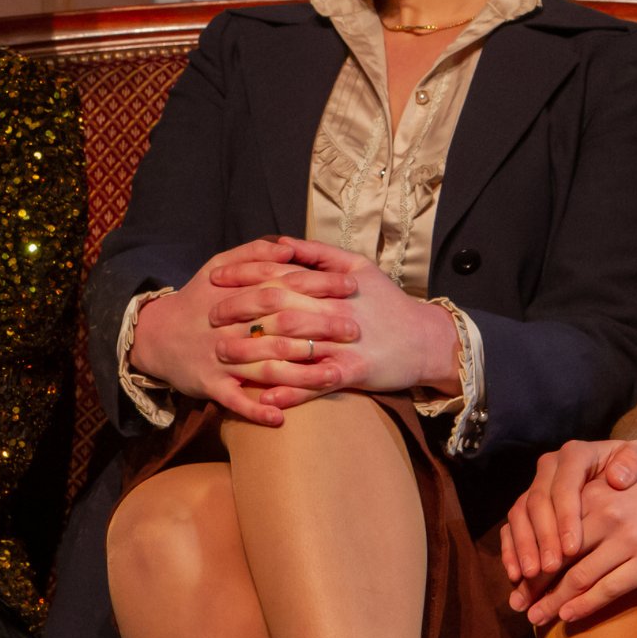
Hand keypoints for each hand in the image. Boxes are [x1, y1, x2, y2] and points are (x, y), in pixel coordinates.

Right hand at [130, 238, 358, 425]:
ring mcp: (220, 357)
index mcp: (236, 294)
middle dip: (319, 327)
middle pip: (279, 325)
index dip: (319, 285)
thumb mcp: (219, 267)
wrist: (155, 335)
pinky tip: (281, 417)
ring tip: (332, 375)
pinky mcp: (210, 384)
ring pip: (264, 366)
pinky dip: (256, 409)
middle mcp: (231, 325)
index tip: (351, 285)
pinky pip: (235, 400)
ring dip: (299, 373)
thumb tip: (289, 248)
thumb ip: (254, 255)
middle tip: (354, 330)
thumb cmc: (199, 299)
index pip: (283, 286)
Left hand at [212, 237, 459, 408]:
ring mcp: (345, 343)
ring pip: (293, 346)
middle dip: (240, 312)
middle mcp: (336, 311)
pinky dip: (291, 390)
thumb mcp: (359, 267)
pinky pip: (317, 383)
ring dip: (255, 352)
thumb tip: (282, 242)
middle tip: (209, 317)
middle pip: (279, 307)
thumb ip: (320, 255)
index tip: (215, 279)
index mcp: (333, 284)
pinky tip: (265, 395)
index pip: (281, 273)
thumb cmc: (388, 303)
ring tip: (224, 356)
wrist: (426, 340)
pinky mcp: (356, 372)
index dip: (245, 274)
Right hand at [500, 438, 636, 586]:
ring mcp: (535, 487)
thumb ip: (634, 461)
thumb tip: (617, 477)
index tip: (573, 548)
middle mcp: (549, 468)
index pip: (565, 484)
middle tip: (551, 569)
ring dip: (524, 547)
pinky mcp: (526, 507)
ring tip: (531, 576)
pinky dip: (511, 551)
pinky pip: (511, 528)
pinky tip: (516, 575)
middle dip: (543, 537)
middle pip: (538, 502)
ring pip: (520, 515)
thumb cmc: (633, 471)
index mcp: (575, 454)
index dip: (565, 516)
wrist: (623, 476)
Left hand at [517, 472, 636, 625]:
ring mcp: (627, 540)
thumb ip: (578, 509)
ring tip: (536, 617)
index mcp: (592, 495)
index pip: (551, 531)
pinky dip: (584, 606)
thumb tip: (540, 541)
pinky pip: (608, 589)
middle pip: (558, 558)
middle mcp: (607, 516)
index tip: (515, 579)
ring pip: (579, 578)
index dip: (530, 558)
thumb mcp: (609, 490)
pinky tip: (568, 616)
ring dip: (554, 602)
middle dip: (535, 585)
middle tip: (518, 605)